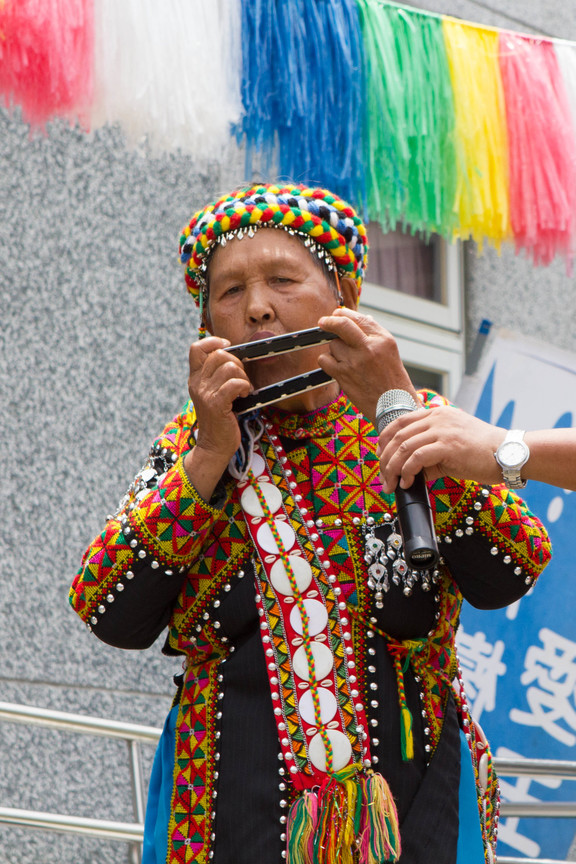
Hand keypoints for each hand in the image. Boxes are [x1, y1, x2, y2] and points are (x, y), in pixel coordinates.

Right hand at [184, 337, 251, 499]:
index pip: (197, 347)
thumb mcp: (213, 393)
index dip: (214, 342)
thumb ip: (217, 376)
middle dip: (237, 363)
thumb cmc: (220, 419)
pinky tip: (244, 395)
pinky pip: (235, 383)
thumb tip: (234, 355)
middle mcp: (197, 383)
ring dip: (243, 377)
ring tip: (243, 390)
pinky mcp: (216, 404)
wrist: (213, 446)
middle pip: (219, 354)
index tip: (228, 348)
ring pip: (230, 367)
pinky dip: (244, 387)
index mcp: (195, 378)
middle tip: (241, 378)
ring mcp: (205, 393)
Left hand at [316, 308, 416, 424]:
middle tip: (323, 323)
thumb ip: (374, 333)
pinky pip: (324, 359)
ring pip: (333, 344)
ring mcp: (354, 361)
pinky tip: (336, 366)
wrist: (393, 404)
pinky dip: (327, 361)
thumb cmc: (393, 378)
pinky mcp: (343, 375)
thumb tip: (361, 318)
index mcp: (382, 339)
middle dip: (329, 321)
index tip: (336, 315)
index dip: (343, 314)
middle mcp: (368, 347)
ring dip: (334, 349)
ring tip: (345, 358)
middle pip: (342, 325)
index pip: (359, 318)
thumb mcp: (390, 350)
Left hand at [377, 405, 504, 491]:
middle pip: (397, 435)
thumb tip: (410, 472)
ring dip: (392, 469)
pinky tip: (408, 483)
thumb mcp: (451, 446)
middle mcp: (437, 417)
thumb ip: (429, 453)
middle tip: (383, 478)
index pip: (400, 421)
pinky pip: (416, 458)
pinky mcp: (448, 445)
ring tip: (392, 484)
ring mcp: (442, 430)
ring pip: (403, 447)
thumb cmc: (482, 452)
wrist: (508, 454)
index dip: (384, 439)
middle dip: (385, 459)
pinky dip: (407, 472)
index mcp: (437, 413)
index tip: (380, 457)